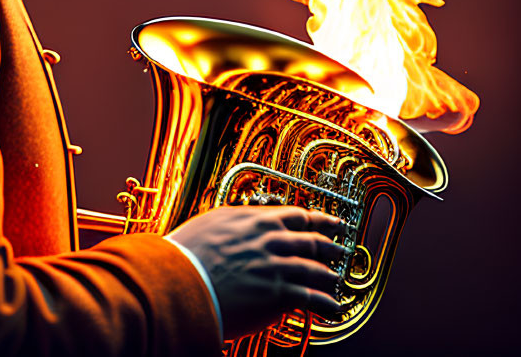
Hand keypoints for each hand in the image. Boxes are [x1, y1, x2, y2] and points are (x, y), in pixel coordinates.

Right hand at [168, 205, 346, 339]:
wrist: (181, 281)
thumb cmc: (187, 254)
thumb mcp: (210, 225)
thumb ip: (233, 225)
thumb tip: (239, 229)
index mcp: (253, 218)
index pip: (294, 215)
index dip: (316, 219)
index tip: (327, 221)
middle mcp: (269, 237)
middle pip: (310, 239)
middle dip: (329, 244)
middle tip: (340, 247)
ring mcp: (276, 265)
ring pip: (315, 268)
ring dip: (329, 275)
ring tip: (336, 280)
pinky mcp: (279, 293)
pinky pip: (312, 297)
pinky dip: (326, 304)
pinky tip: (333, 308)